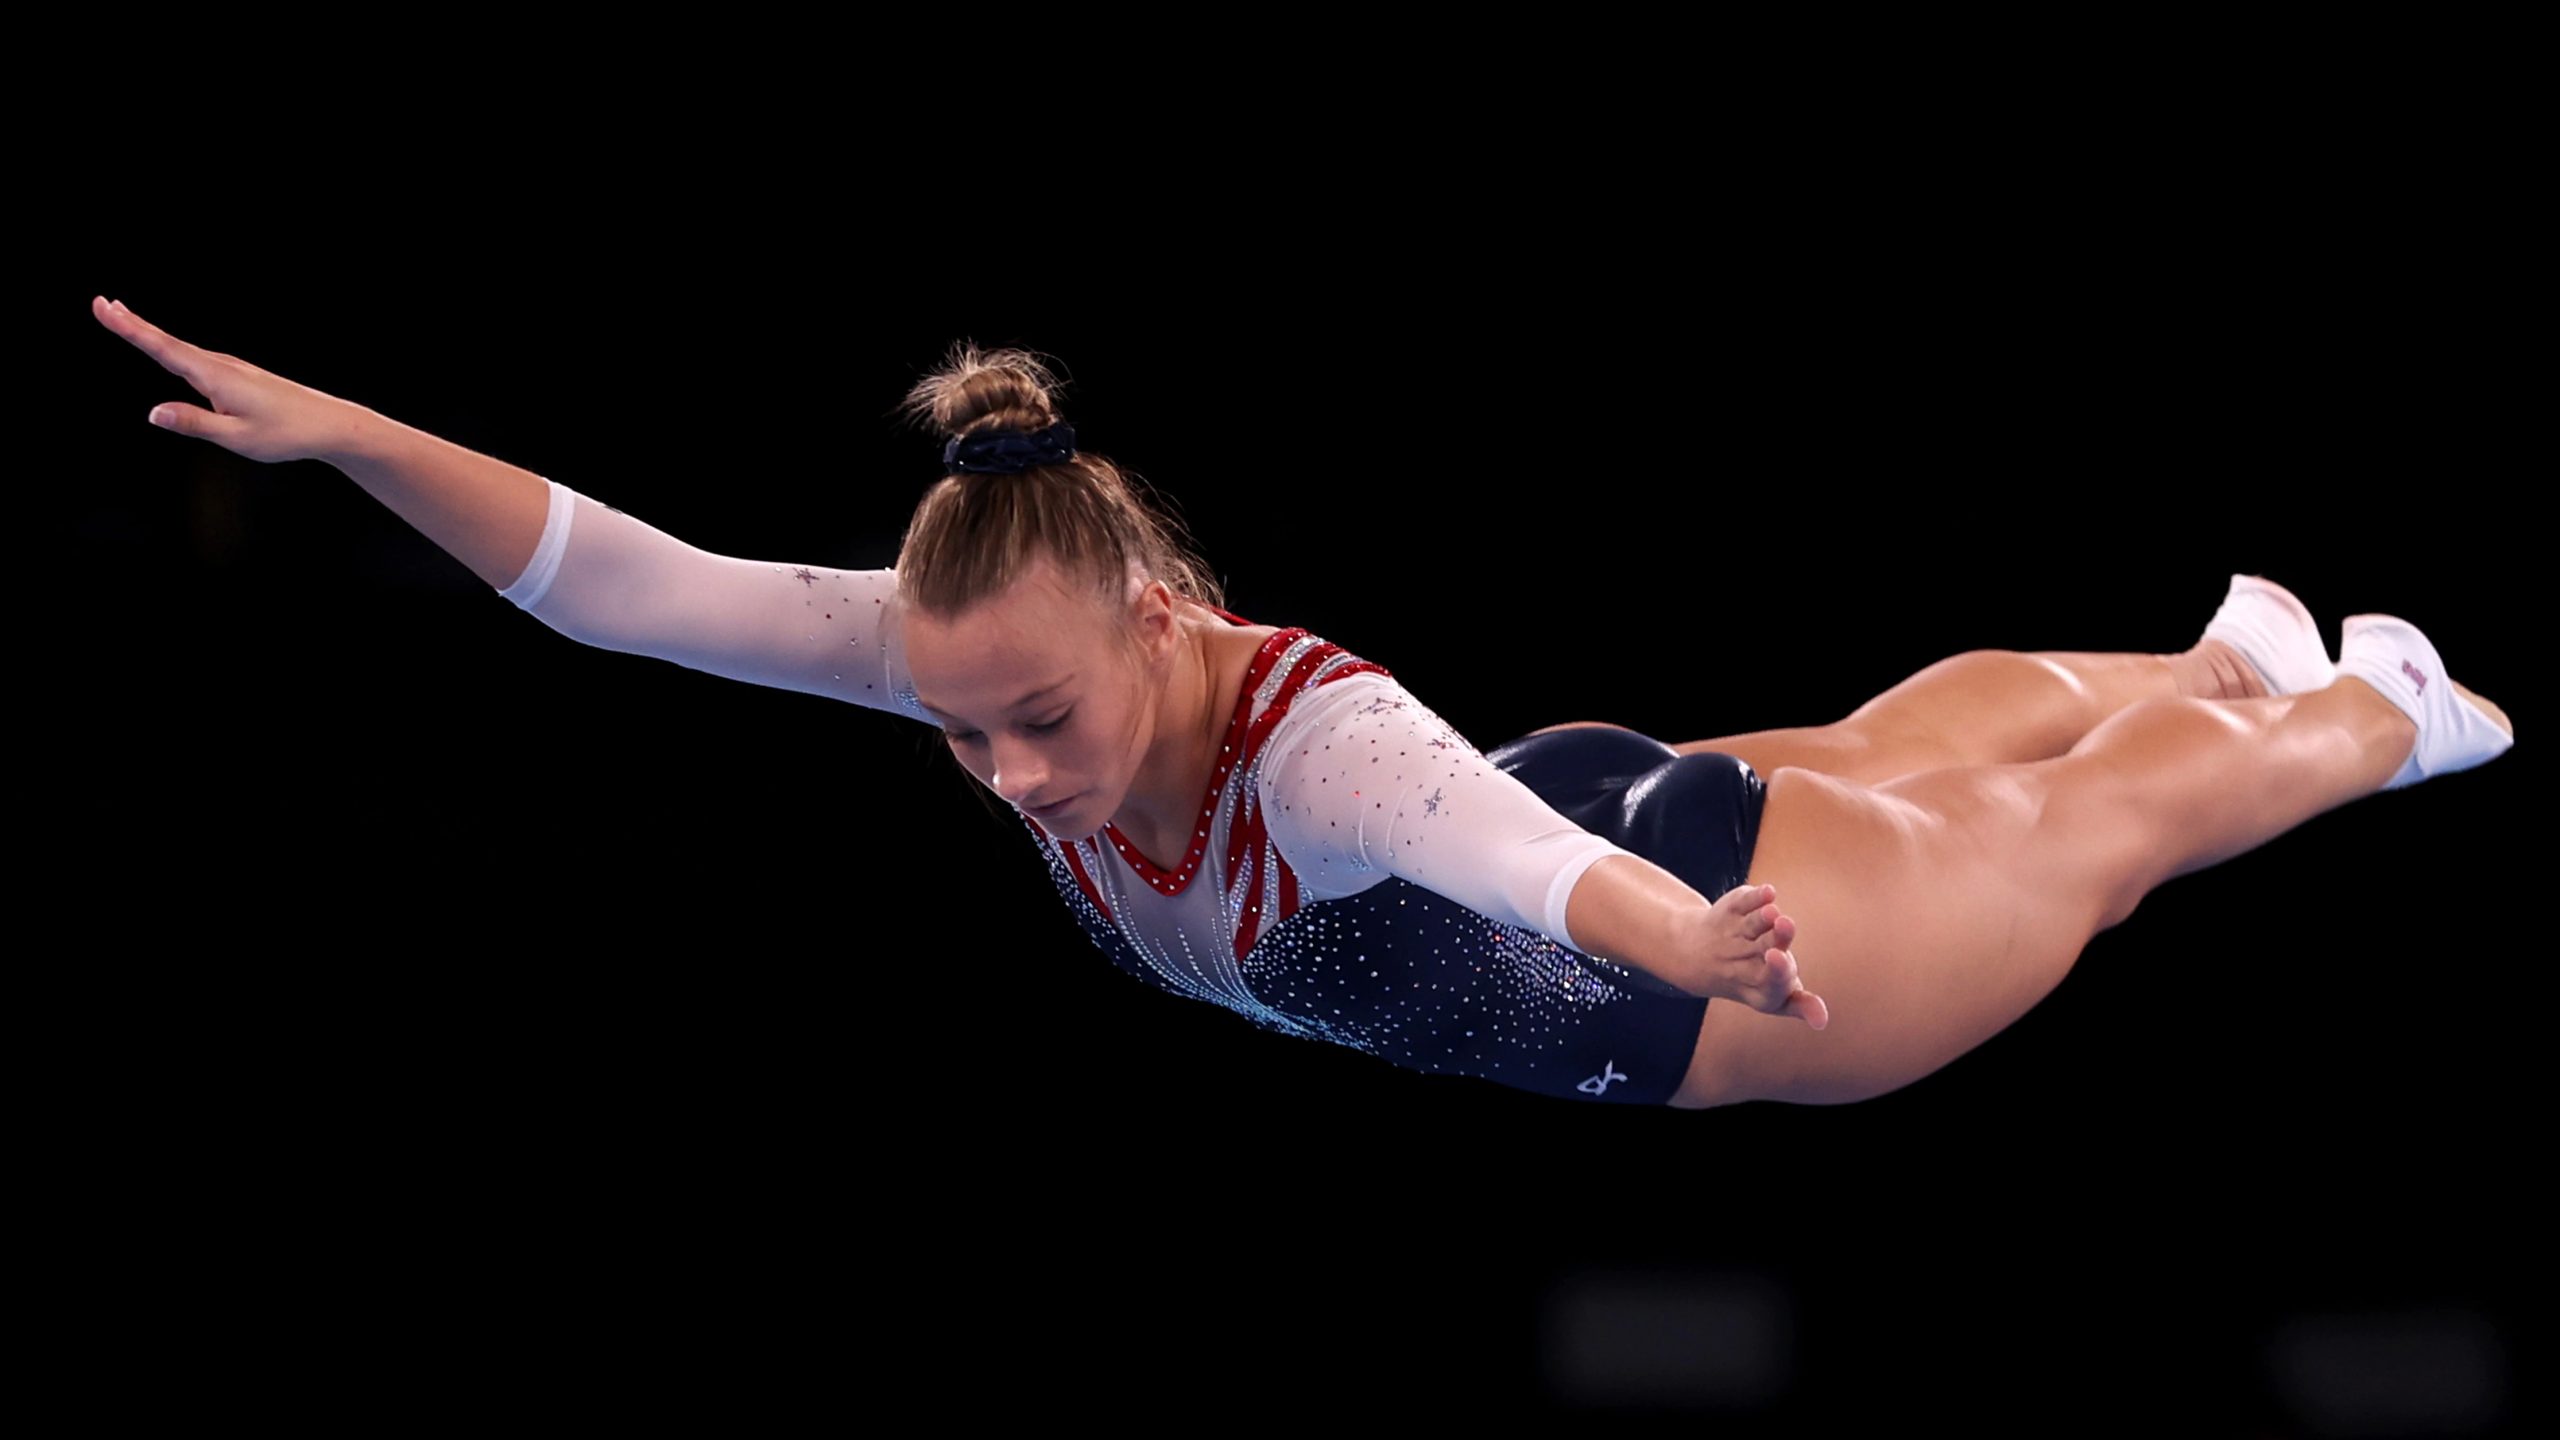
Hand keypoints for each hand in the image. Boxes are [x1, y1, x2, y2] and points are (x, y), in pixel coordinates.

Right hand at [93, 295, 362, 464]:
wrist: (330, 424)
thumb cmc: (287, 433)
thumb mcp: (237, 437)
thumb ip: (194, 423)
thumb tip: (152, 412)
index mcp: (216, 376)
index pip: (163, 349)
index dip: (130, 329)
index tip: (104, 307)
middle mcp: (221, 366)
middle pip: (168, 342)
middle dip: (132, 324)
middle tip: (101, 303)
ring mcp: (231, 369)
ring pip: (181, 349)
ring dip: (150, 333)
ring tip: (122, 317)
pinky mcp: (238, 377)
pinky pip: (196, 359)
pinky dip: (173, 349)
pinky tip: (166, 350)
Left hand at [1696, 882, 1827, 1029]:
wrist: (1699, 956)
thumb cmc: (1757, 979)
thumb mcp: (1778, 997)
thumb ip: (1802, 1005)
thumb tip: (1822, 1022)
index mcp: (1758, 987)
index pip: (1768, 982)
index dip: (1775, 971)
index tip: (1777, 956)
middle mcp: (1743, 961)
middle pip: (1760, 950)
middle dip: (1775, 938)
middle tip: (1785, 923)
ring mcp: (1735, 934)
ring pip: (1750, 926)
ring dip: (1762, 918)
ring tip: (1773, 912)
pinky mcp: (1731, 911)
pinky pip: (1742, 903)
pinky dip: (1754, 897)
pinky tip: (1768, 892)